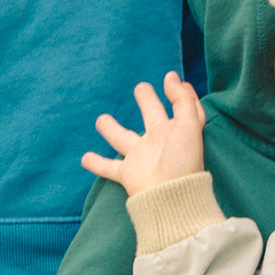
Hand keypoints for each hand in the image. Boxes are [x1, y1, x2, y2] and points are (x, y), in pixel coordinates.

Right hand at [83, 75, 207, 197]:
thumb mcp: (189, 125)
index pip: (183, 109)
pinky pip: (109, 167)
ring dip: (111, 129)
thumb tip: (170, 77)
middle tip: (140, 88)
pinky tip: (85, 158)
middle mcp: (160, 142)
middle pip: (151, 117)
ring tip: (100, 119)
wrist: (170, 197)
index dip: (181, 95)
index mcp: (177, 130)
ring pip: (122, 139)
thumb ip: (182, 100)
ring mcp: (142, 157)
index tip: (172, 79)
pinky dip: (97, 163)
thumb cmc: (183, 162)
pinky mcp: (128, 173)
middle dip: (147, 102)